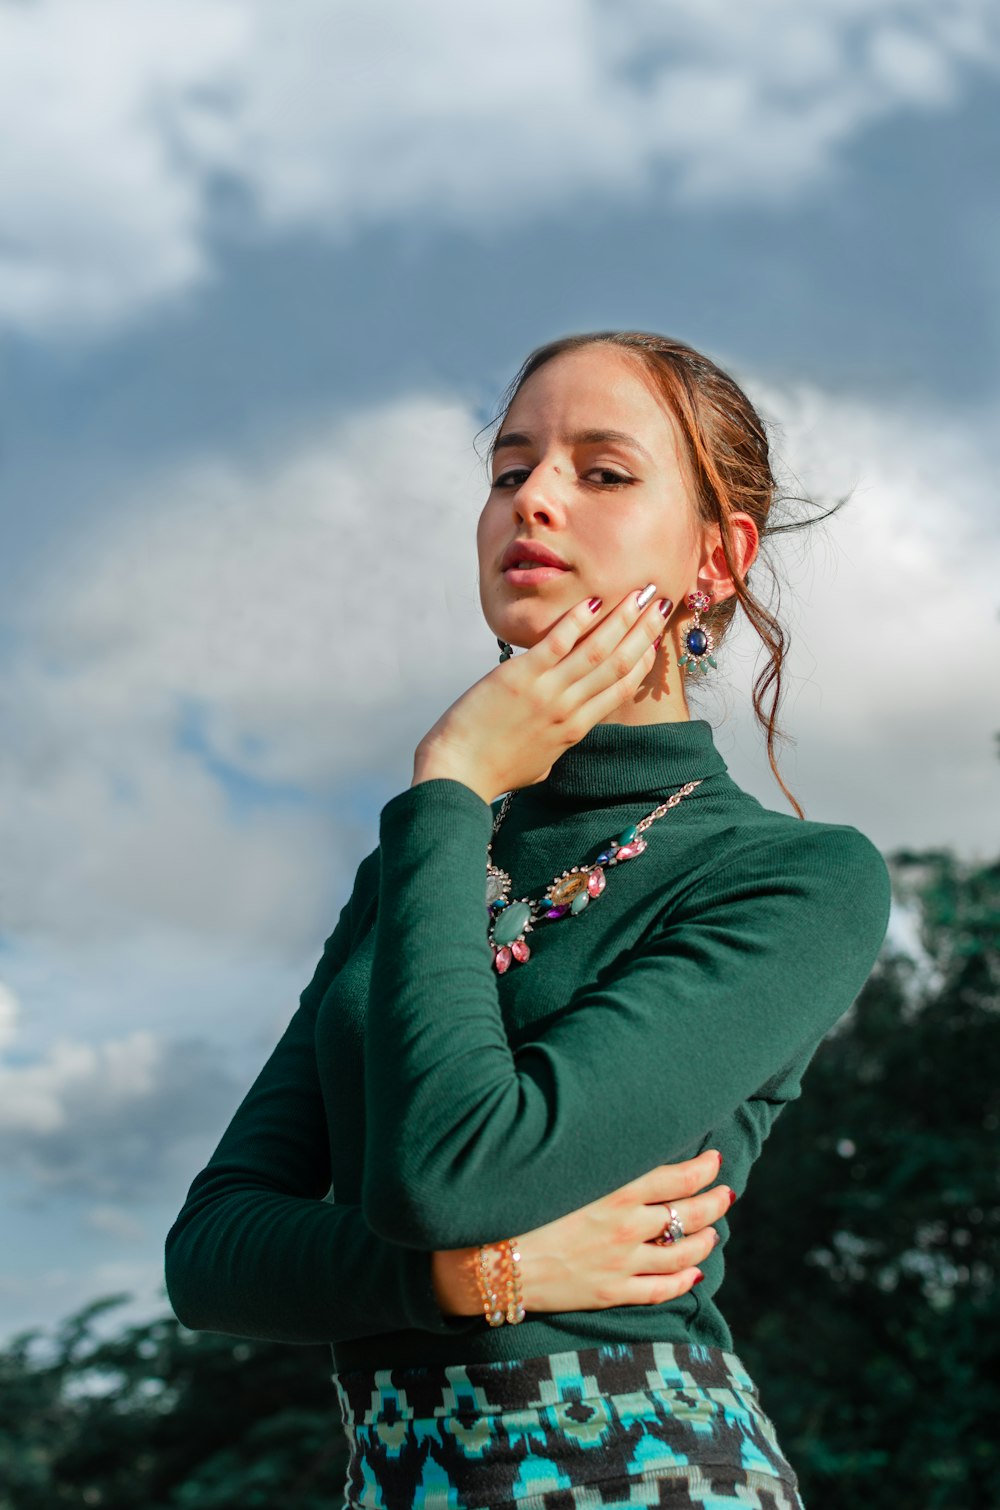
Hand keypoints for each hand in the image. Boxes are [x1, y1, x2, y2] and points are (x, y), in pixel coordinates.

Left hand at [413, 585, 672, 803]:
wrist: (458, 776)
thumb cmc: (493, 772)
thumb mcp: (539, 762)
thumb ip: (556, 742)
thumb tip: (561, 732)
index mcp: (576, 730)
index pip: (621, 688)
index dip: (643, 660)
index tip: (655, 637)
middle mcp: (569, 710)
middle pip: (619, 664)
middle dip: (645, 631)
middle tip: (663, 603)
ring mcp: (547, 693)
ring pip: (597, 650)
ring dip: (623, 619)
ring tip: (642, 593)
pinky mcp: (520, 678)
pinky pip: (557, 644)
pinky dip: (577, 621)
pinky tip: (594, 600)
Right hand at [431, 1149, 731, 1316]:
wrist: (487, 1257)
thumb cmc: (517, 1201)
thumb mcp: (562, 1167)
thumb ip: (599, 1156)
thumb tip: (624, 1139)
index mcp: (615, 1189)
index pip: (678, 1176)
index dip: (703, 1169)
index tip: (715, 1160)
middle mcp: (626, 1225)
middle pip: (689, 1214)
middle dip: (715, 1202)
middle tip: (727, 1192)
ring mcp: (621, 1262)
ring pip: (683, 1253)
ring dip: (706, 1239)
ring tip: (715, 1231)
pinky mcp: (610, 1291)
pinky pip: (660, 1289)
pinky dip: (684, 1281)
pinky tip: (696, 1275)